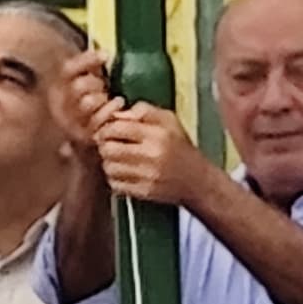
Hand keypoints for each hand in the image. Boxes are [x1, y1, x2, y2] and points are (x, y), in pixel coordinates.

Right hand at [54, 53, 117, 173]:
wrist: (83, 154)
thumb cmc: (88, 113)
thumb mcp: (85, 88)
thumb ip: (88, 71)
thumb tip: (104, 54)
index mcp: (55, 90)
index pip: (67, 70)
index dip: (86, 60)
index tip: (105, 55)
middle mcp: (59, 107)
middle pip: (78, 86)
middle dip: (95, 83)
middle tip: (101, 85)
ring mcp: (71, 123)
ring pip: (88, 102)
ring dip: (101, 98)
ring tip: (106, 98)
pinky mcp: (84, 138)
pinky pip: (99, 120)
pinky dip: (111, 109)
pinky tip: (118, 105)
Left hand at [89, 100, 206, 208]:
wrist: (198, 181)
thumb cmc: (180, 147)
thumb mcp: (169, 120)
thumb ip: (144, 110)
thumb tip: (118, 113)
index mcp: (157, 134)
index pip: (117, 128)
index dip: (107, 127)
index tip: (109, 129)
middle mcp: (152, 155)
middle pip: (108, 148)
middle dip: (105, 145)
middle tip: (110, 144)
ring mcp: (147, 176)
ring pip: (109, 167)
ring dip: (108, 162)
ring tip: (117, 159)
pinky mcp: (144, 192)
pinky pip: (115, 184)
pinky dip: (114, 178)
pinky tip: (124, 173)